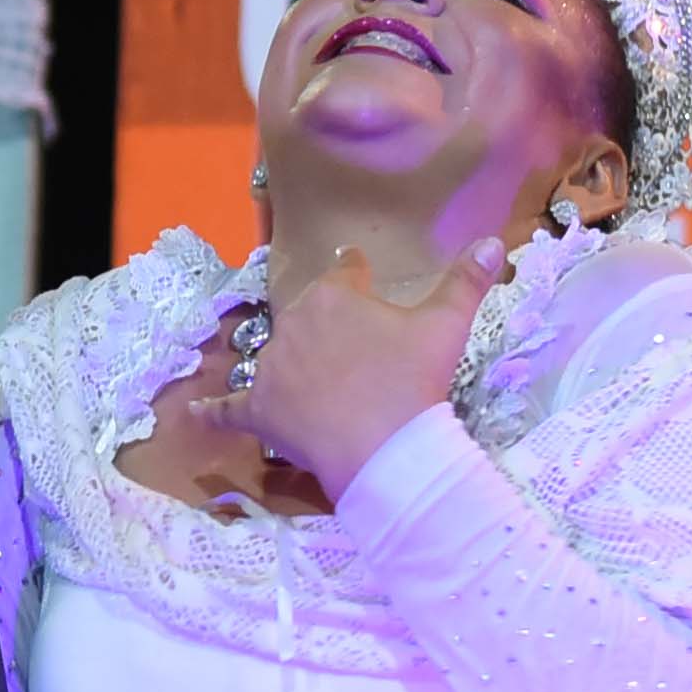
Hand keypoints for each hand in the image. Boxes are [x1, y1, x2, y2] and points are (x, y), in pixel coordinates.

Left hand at [236, 241, 483, 495]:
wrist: (385, 449)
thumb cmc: (413, 382)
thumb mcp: (446, 327)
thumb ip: (467, 281)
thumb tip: (495, 242)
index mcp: (335, 294)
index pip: (345, 272)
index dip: (356, 276)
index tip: (358, 273)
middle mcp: (294, 321)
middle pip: (310, 315)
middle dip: (328, 326)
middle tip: (355, 350)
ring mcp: (272, 366)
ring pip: (280, 355)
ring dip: (293, 362)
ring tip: (317, 380)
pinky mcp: (258, 409)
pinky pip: (231, 407)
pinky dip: (216, 412)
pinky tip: (196, 415)